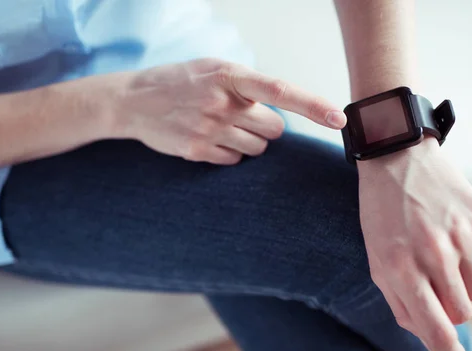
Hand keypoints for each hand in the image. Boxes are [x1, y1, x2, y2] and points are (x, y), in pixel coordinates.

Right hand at [102, 58, 345, 163]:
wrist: (132, 101)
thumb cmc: (181, 81)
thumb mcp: (213, 68)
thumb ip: (247, 85)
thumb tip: (283, 111)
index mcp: (229, 75)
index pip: (281, 91)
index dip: (313, 106)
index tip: (339, 119)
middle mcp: (221, 103)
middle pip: (275, 130)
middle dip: (267, 126)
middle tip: (244, 117)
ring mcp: (208, 129)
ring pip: (257, 148)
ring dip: (248, 141)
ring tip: (220, 126)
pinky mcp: (197, 151)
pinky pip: (234, 161)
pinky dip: (228, 153)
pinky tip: (208, 138)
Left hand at [357, 137, 471, 350]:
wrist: (397, 159)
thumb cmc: (382, 214)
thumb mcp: (376, 259)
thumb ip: (399, 301)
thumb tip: (428, 333)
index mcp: (400, 269)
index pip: (436, 328)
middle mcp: (433, 255)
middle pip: (462, 313)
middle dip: (449, 307)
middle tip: (434, 284)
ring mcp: (462, 236)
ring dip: (465, 286)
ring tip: (444, 259)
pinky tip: (467, 254)